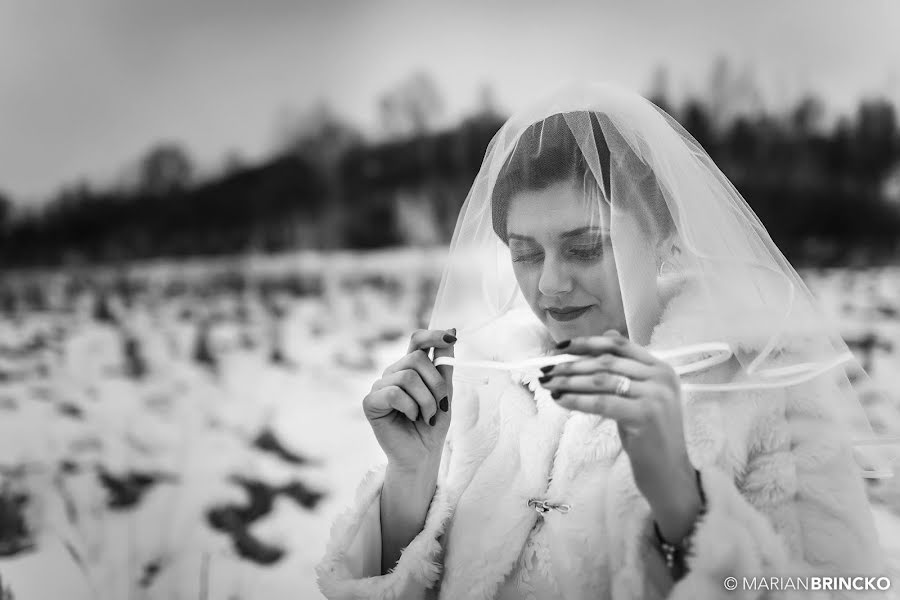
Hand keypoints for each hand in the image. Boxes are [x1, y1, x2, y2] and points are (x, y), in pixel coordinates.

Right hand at [363, 328, 455, 475]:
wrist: (423, 454)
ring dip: (426, 401)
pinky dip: (410, 407)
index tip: (452, 338)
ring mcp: (380, 386)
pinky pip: (393, 393)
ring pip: (407, 377)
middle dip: (436, 384)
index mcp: (410, 368)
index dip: (433, 335)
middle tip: (440, 406)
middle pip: (416, 358)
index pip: (417, 340)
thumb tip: (451, 331)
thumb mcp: (445, 391)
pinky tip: (410, 418)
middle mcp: (393, 373)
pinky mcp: (370, 402)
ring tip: (426, 416)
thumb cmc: (432, 424)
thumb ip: (444, 364)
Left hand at [540, 330, 701, 541]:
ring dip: (569, 381)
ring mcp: (656, 395)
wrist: (669, 473)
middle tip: (546, 370)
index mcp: (661, 368)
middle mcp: (661, 377)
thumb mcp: (641, 396)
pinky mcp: (645, 415)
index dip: (587, 343)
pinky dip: (577, 400)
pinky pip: (602, 403)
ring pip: (602, 380)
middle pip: (607, 362)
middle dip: (572, 365)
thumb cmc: (650, 435)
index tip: (560, 346)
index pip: (619, 345)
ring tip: (547, 384)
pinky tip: (559, 400)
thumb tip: (606, 334)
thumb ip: (627, 369)